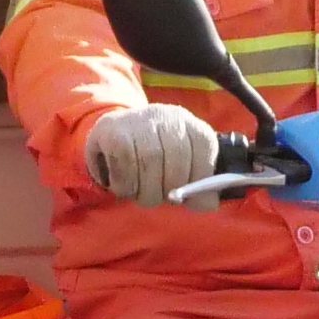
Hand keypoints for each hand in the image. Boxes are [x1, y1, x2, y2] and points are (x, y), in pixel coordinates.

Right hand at [84, 104, 225, 202]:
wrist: (110, 140)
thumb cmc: (150, 163)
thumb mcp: (178, 171)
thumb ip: (195, 186)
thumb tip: (207, 202)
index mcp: (189, 124)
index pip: (204, 145)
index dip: (200, 177)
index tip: (190, 197)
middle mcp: (166, 116)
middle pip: (177, 157)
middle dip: (170, 188)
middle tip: (160, 197)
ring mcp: (138, 119)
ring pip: (150, 161)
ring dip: (146, 191)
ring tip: (141, 194)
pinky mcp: (111, 129)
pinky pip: (124, 164)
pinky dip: (125, 185)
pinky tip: (124, 186)